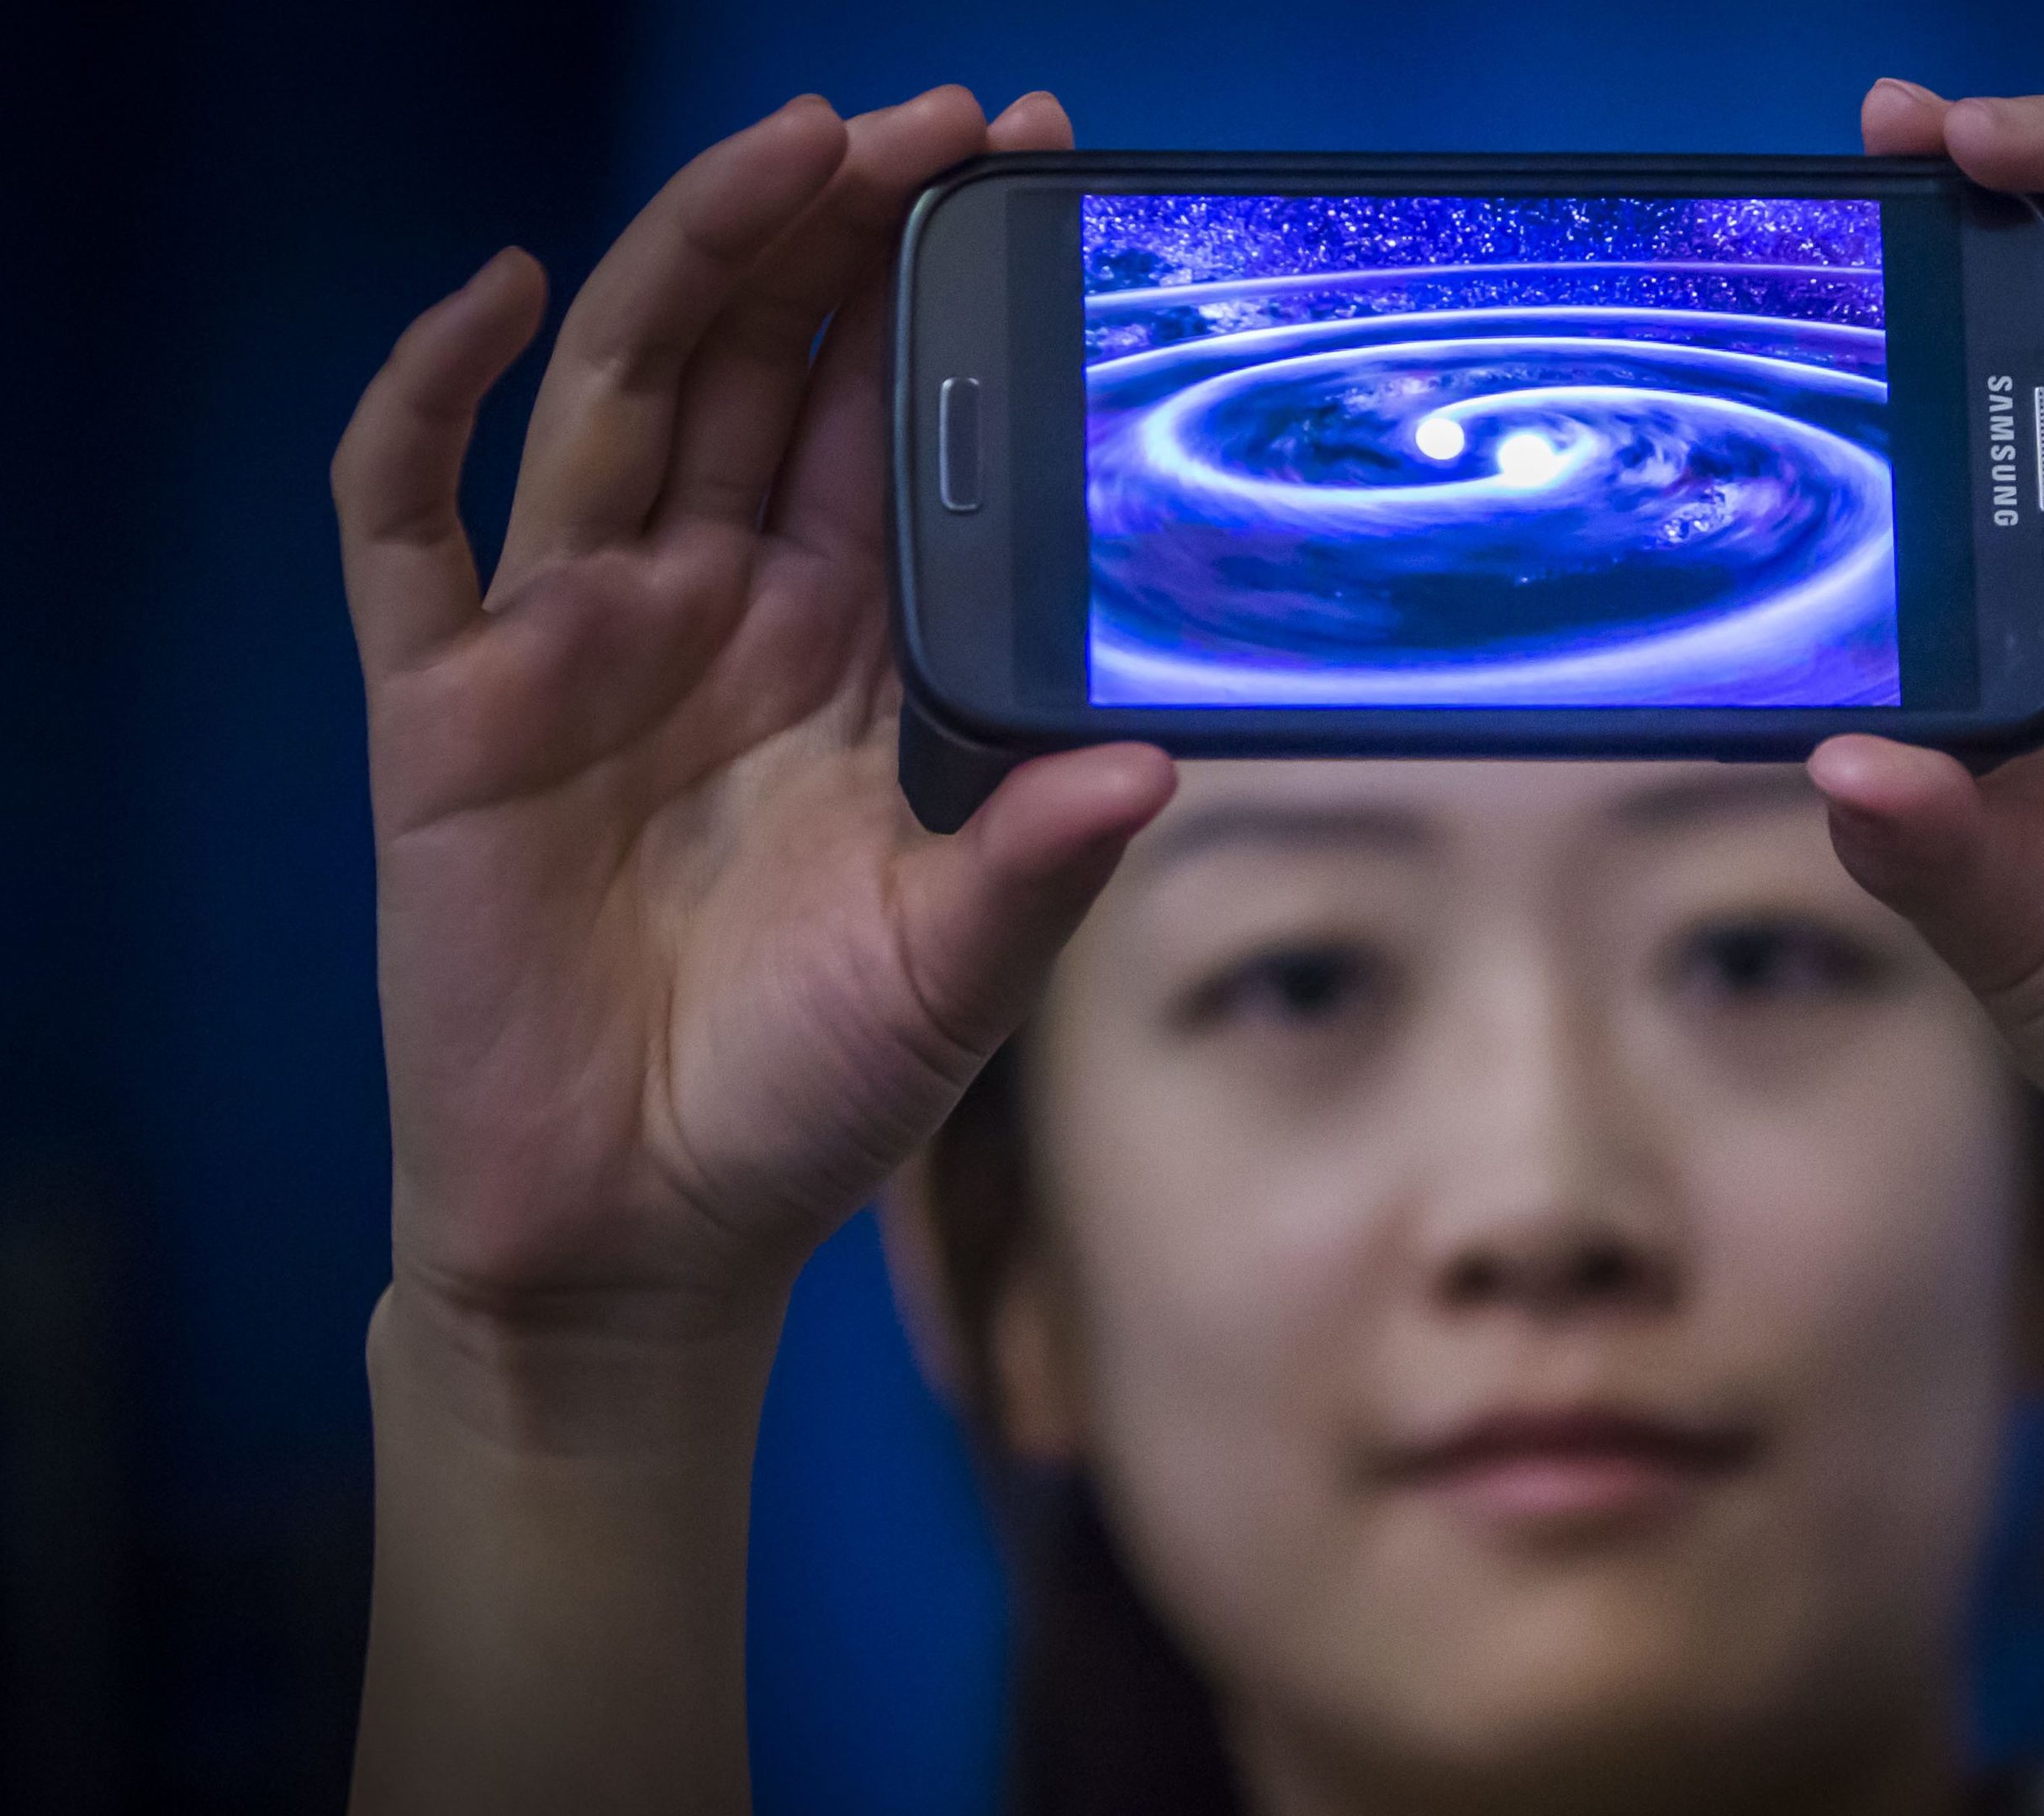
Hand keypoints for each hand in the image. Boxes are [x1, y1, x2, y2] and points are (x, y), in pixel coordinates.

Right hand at [331, 87, 1170, 1375]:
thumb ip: (1038, 860)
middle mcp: (707, 613)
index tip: (1034, 178)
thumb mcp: (951, 969)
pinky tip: (502, 296)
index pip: (890, 424)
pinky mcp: (442, 705)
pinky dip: (433, 398)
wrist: (639, 1232)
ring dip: (694, 262)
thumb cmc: (800, 1095)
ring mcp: (569, 644)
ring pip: (623, 398)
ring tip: (793, 147)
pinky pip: (407, 517)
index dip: (943, 300)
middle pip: (764, 368)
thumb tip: (1154, 764)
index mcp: (835, 649)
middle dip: (839, 234)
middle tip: (938, 122)